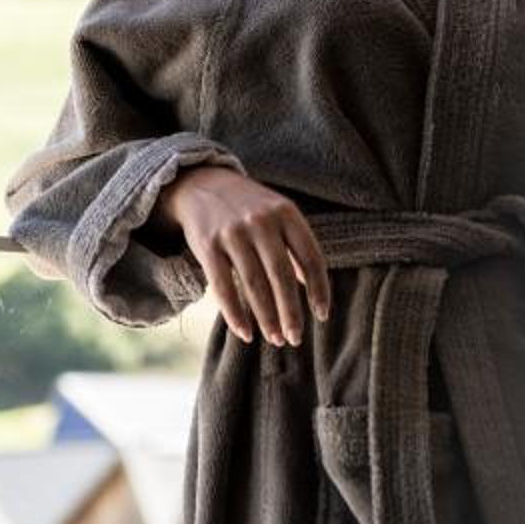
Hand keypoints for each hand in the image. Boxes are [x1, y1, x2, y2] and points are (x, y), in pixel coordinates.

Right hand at [160, 164, 332, 349]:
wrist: (202, 184)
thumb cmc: (249, 207)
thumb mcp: (278, 213)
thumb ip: (296, 245)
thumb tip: (312, 286)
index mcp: (286, 212)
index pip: (310, 257)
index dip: (319, 289)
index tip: (322, 316)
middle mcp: (260, 221)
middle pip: (281, 275)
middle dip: (291, 312)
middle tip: (296, 338)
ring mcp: (233, 232)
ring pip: (254, 284)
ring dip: (267, 318)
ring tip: (276, 339)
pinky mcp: (208, 245)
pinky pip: (223, 287)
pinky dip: (234, 314)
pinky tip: (245, 333)